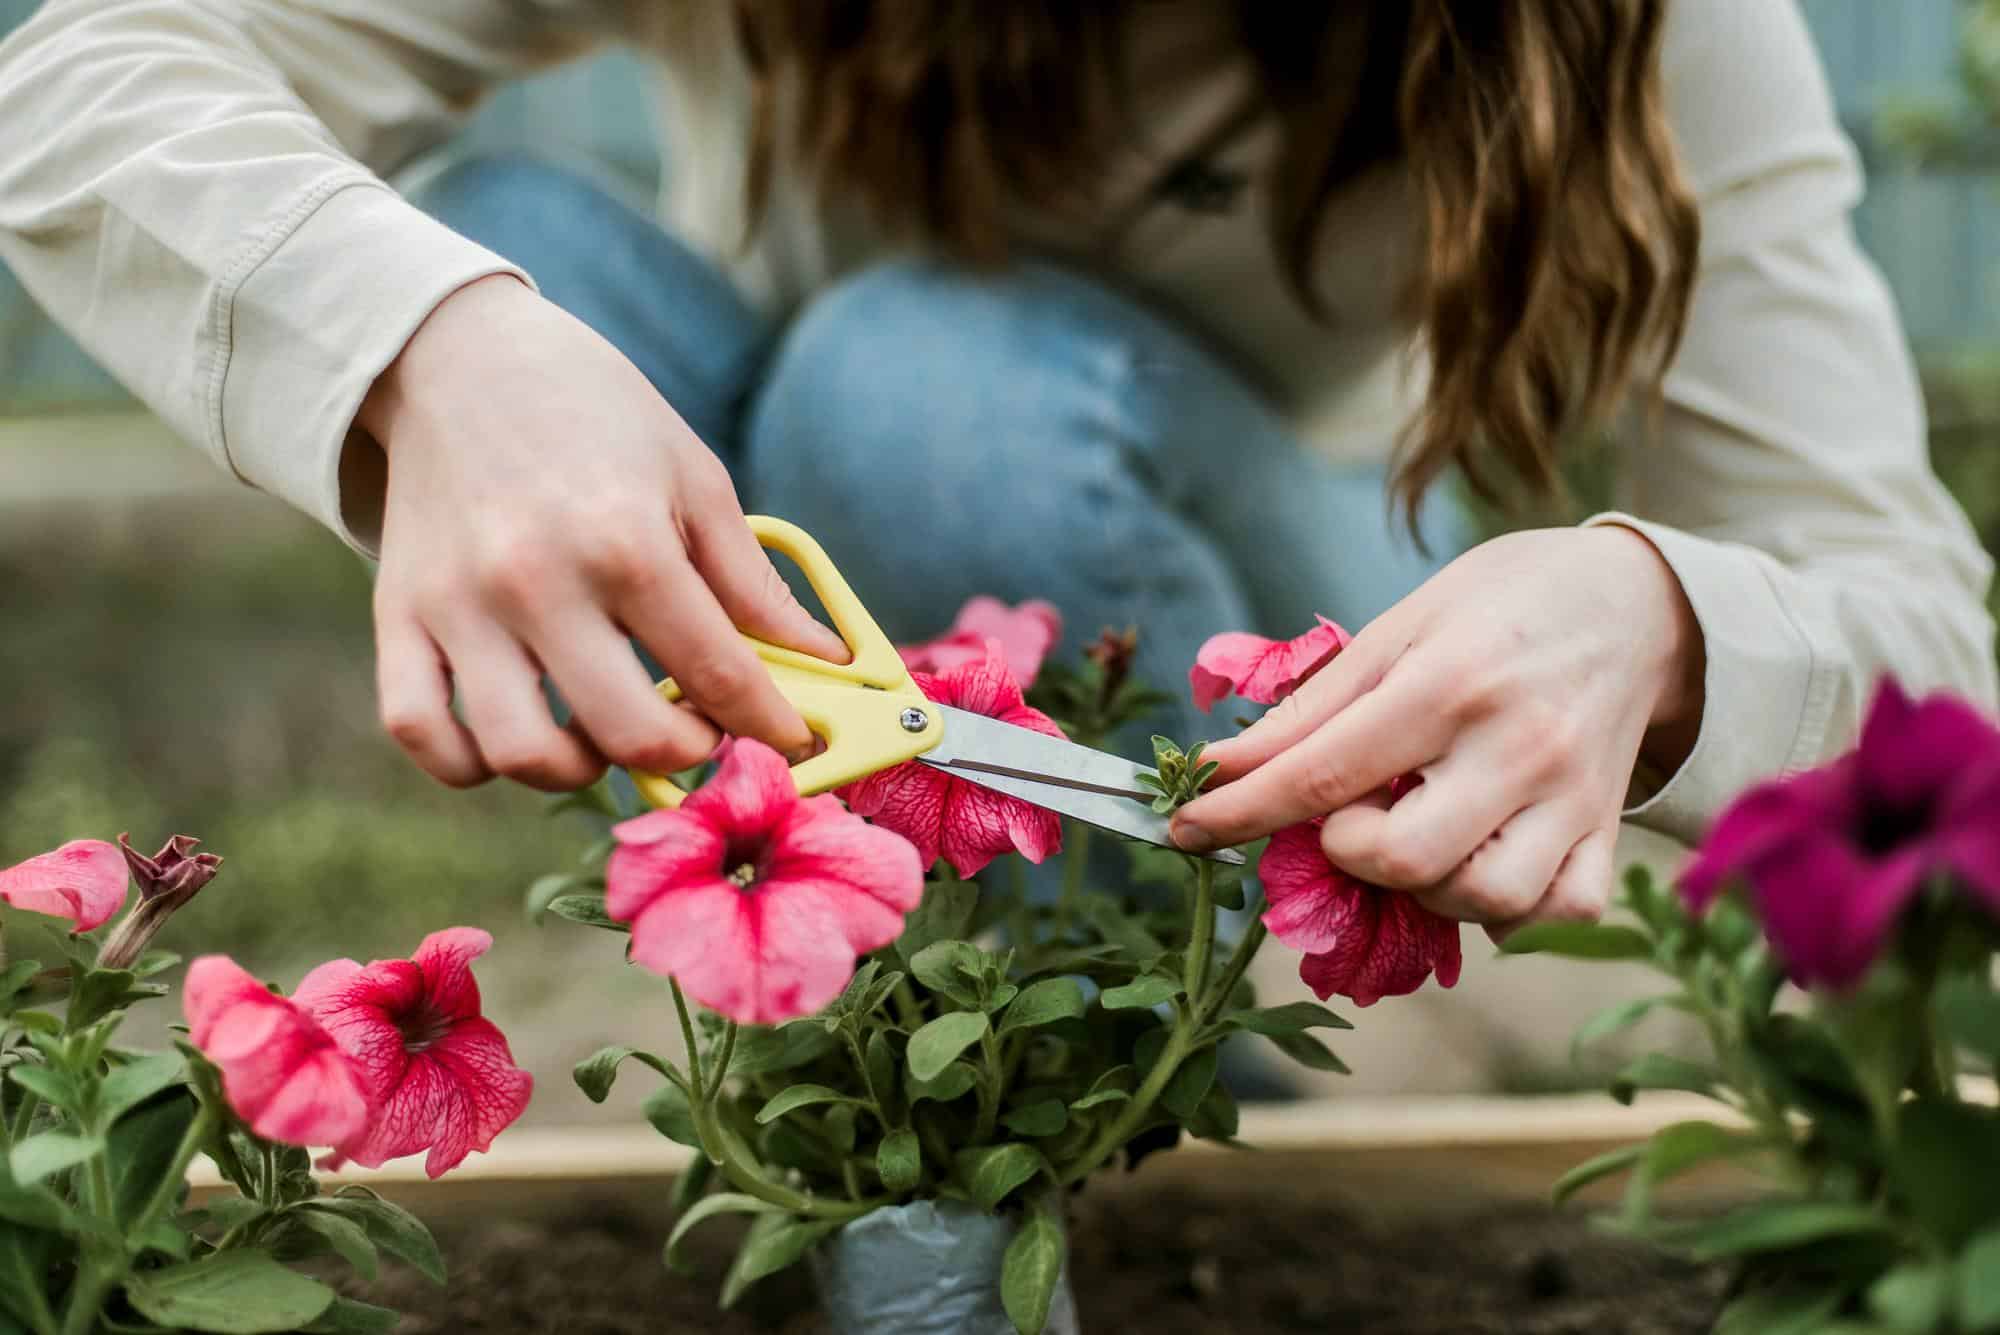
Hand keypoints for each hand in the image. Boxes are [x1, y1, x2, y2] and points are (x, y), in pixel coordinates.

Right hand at [358, 275, 848, 790]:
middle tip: (700, 730)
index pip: (720, 674)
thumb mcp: (694, 477)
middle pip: (629, 733)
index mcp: (625, 540)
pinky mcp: (398, 615)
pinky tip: (518, 735)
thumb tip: (827, 663)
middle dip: (687, 752)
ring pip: (520, 754)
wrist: (459, 353)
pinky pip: (418, 732)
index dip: (773, 724)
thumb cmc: (593, 412)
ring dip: (580, 769)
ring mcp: (458, 605)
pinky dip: (468, 762)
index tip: (792, 739)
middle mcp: (536, 580)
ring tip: (605, 730)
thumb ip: (752, 581)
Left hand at [1171, 526, 1703, 936]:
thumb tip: (1218, 767)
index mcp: (1449, 682)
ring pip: (1486, 900)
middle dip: (1346, 853)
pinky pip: (1558, 910)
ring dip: (1424, 888)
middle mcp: (1517, 746)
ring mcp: (1572, 796)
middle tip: (1344, 814)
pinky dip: (1508, 911)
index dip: (1238, 812)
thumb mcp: (1397, 630)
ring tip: (1412, 833)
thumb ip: (1309, 709)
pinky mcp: (1607, 828)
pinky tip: (1476, 864)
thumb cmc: (1496, 606)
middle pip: (1406, 858)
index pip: (1321, 773)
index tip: (1184, 830)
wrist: (1636, 601)